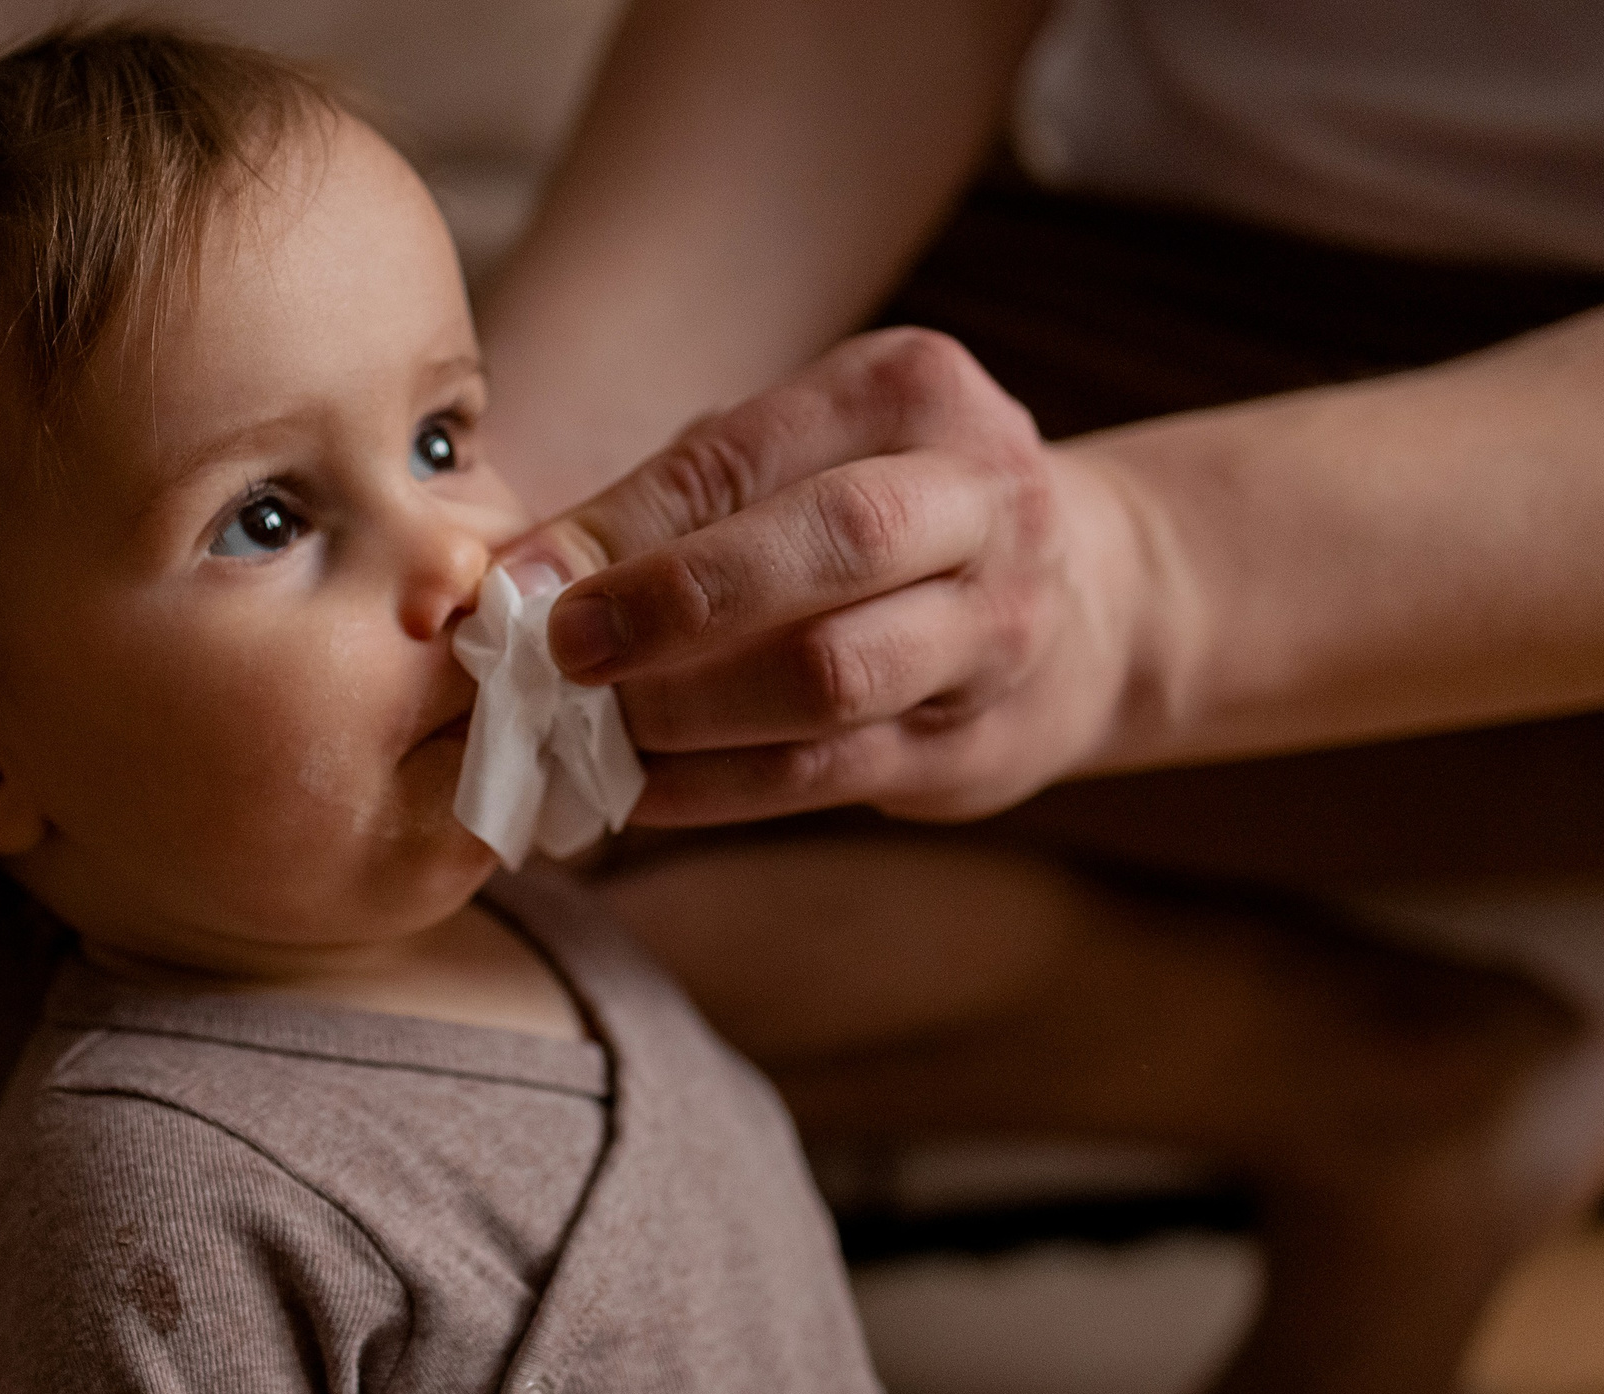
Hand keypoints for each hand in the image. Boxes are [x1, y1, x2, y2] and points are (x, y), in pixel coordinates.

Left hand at [494, 329, 1158, 825]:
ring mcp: (996, 628)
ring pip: (835, 676)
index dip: (623, 525)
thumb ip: (674, 497)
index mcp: (915, 393)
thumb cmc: (893, 510)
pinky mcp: (980, 742)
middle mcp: (979, 499)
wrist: (1091, 601)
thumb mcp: (805, 455)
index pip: (749, 453)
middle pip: (831, 545)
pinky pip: (829, 775)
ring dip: (689, 713)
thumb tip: (512, 575)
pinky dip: (717, 789)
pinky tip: (640, 790)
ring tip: (591, 732)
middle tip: (562, 653)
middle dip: (676, 602)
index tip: (518, 585)